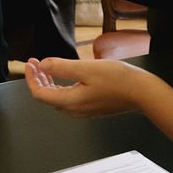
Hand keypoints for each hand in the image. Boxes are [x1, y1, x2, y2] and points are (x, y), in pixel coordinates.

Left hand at [24, 57, 154, 117]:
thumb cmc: (119, 81)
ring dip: (48, 81)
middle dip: (37, 78)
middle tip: (35, 62)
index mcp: (70, 102)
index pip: (39, 94)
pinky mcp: (91, 106)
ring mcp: (84, 110)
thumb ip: (61, 67)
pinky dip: (60, 85)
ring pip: (57, 97)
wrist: (143, 93)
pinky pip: (69, 97)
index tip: (29, 63)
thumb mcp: (86, 68)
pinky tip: (64, 75)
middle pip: (47, 96)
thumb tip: (42, 65)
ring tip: (46, 66)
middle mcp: (75, 110)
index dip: (30, 78)